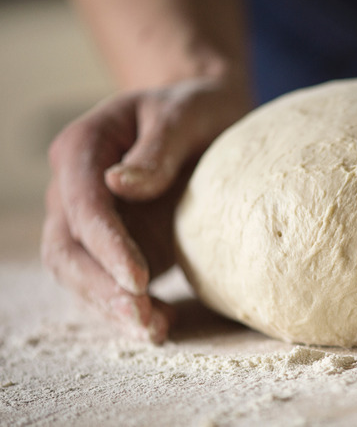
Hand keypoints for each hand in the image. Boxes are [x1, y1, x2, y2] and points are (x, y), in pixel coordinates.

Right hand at [41, 77, 251, 341]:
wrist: (207, 119)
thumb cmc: (195, 108)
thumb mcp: (183, 113)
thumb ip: (157, 148)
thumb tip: (120, 185)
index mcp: (82, 148)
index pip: (82, 205)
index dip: (106, 245)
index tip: (140, 278)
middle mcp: (76, 187)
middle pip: (67, 248)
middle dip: (101, 288)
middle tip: (142, 317)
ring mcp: (94, 221)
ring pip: (80, 274)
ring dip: (110, 307)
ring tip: (153, 330)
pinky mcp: (119, 244)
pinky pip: (110, 282)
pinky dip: (130, 307)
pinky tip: (161, 326)